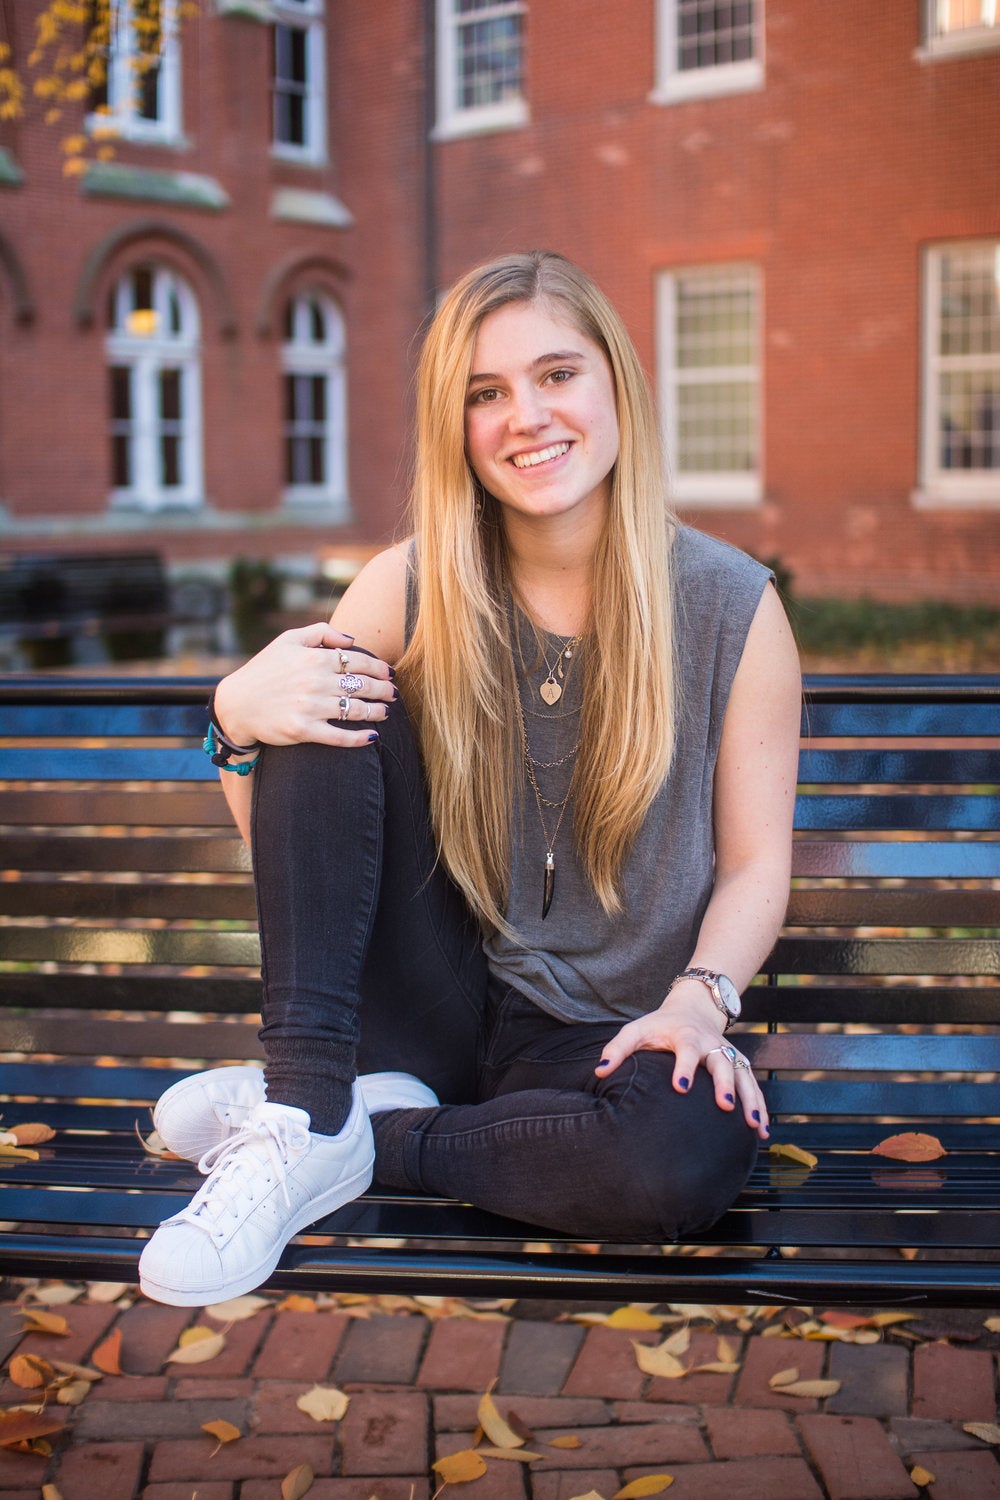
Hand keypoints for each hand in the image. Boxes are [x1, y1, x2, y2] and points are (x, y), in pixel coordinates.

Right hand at [213, 623, 395, 748]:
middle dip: (383, 690)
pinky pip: (339, 736)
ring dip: (377, 712)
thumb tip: (352, 640)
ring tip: (385, 712)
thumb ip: (322, 632)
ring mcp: (310, 708)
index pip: (358, 662)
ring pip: (356, 711)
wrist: (236, 704)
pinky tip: (372, 737)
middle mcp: (315, 682)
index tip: (389, 673)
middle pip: (362, 686)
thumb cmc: (264, 670)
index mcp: (314, 659)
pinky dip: (359, 738)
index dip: (379, 668)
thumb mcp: (288, 640)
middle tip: (393, 693)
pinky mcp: (303, 730)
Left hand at [595, 987, 769, 1139]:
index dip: (684, 1067)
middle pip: (722, 1062)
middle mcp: (711, 1044)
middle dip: (725, 1084)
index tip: (680, 1087)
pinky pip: (752, 1085)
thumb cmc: (659, 1026)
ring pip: (743, 1076)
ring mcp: (728, 1054)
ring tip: (753, 1126)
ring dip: (750, 1100)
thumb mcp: (636, 1030)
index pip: (687, 1049)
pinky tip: (760, 1130)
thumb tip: (599, 1071)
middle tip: (725, 1106)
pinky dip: (759, 1106)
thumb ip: (617, 1049)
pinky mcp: (738, 1064)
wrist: (693, 1009)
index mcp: (686, 1036)